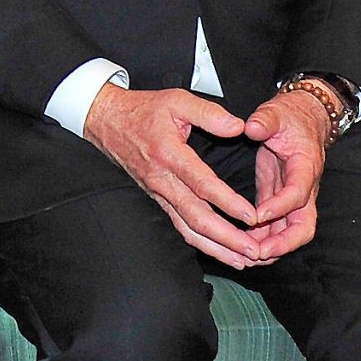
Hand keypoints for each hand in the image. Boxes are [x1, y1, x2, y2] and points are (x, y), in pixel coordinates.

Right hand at [82, 84, 263, 268]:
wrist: (106, 121)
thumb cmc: (143, 110)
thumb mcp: (177, 99)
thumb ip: (209, 114)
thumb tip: (239, 127)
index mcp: (169, 153)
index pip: (201, 184)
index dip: (227, 202)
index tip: (252, 216)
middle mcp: (162, 179)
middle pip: (196, 216)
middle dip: (227, 238)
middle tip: (254, 251)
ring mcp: (158, 193)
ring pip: (187, 228)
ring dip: (216, 248)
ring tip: (242, 260)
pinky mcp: (157, 199)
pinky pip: (180, 226)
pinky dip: (201, 243)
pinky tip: (219, 251)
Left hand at [240, 87, 330, 259]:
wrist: (302, 117)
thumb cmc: (290, 116)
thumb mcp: (277, 112)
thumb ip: (265, 120)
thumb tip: (252, 127)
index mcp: (305, 167)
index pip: (297, 194)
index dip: (280, 207)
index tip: (258, 215)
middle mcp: (303, 187)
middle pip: (303, 226)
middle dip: (283, 243)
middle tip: (258, 252)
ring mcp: (292, 195)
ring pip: (291, 231)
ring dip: (273, 246)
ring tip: (248, 257)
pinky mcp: (278, 196)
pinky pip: (276, 224)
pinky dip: (264, 237)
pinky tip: (244, 245)